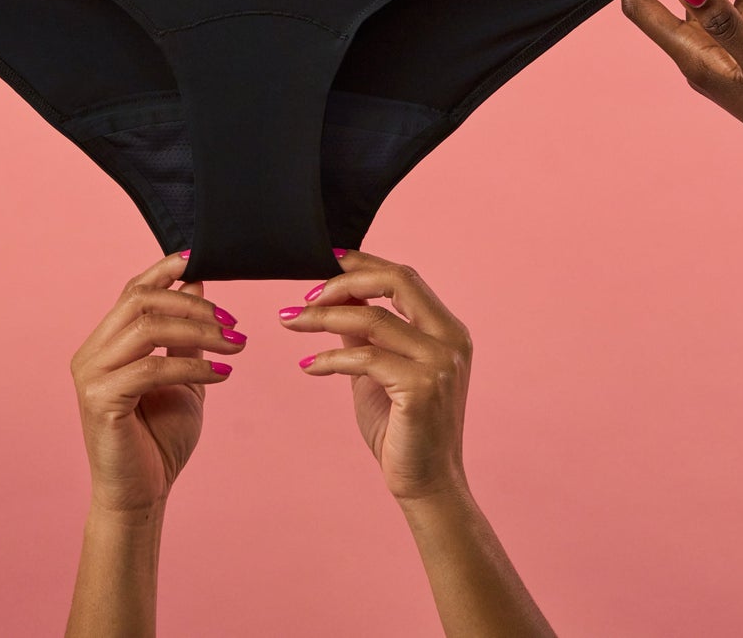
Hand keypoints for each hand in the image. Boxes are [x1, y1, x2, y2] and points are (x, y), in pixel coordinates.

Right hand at [70, 252, 242, 513]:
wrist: (140, 495)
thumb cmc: (158, 439)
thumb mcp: (181, 376)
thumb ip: (184, 335)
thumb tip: (197, 285)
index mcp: (105, 344)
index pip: (131, 292)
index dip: (163, 270)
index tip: (198, 257)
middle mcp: (91, 353)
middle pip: (140, 303)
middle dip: (193, 306)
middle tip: (233, 323)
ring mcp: (90, 375)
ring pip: (146, 329)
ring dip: (198, 331)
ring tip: (234, 345)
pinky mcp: (100, 399)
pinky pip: (150, 368)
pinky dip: (191, 366)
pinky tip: (222, 373)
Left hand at [280, 250, 473, 501]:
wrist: (425, 485)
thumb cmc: (403, 430)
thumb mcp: (379, 371)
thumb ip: (366, 333)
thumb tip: (339, 296)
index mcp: (448, 330)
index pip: (406, 277)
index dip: (366, 262)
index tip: (329, 258)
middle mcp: (451, 340)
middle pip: (397, 282)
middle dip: (346, 281)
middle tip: (306, 296)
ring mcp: (440, 363)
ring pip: (372, 318)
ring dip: (323, 317)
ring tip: (291, 323)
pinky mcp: (421, 388)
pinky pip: (363, 358)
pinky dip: (329, 359)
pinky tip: (308, 367)